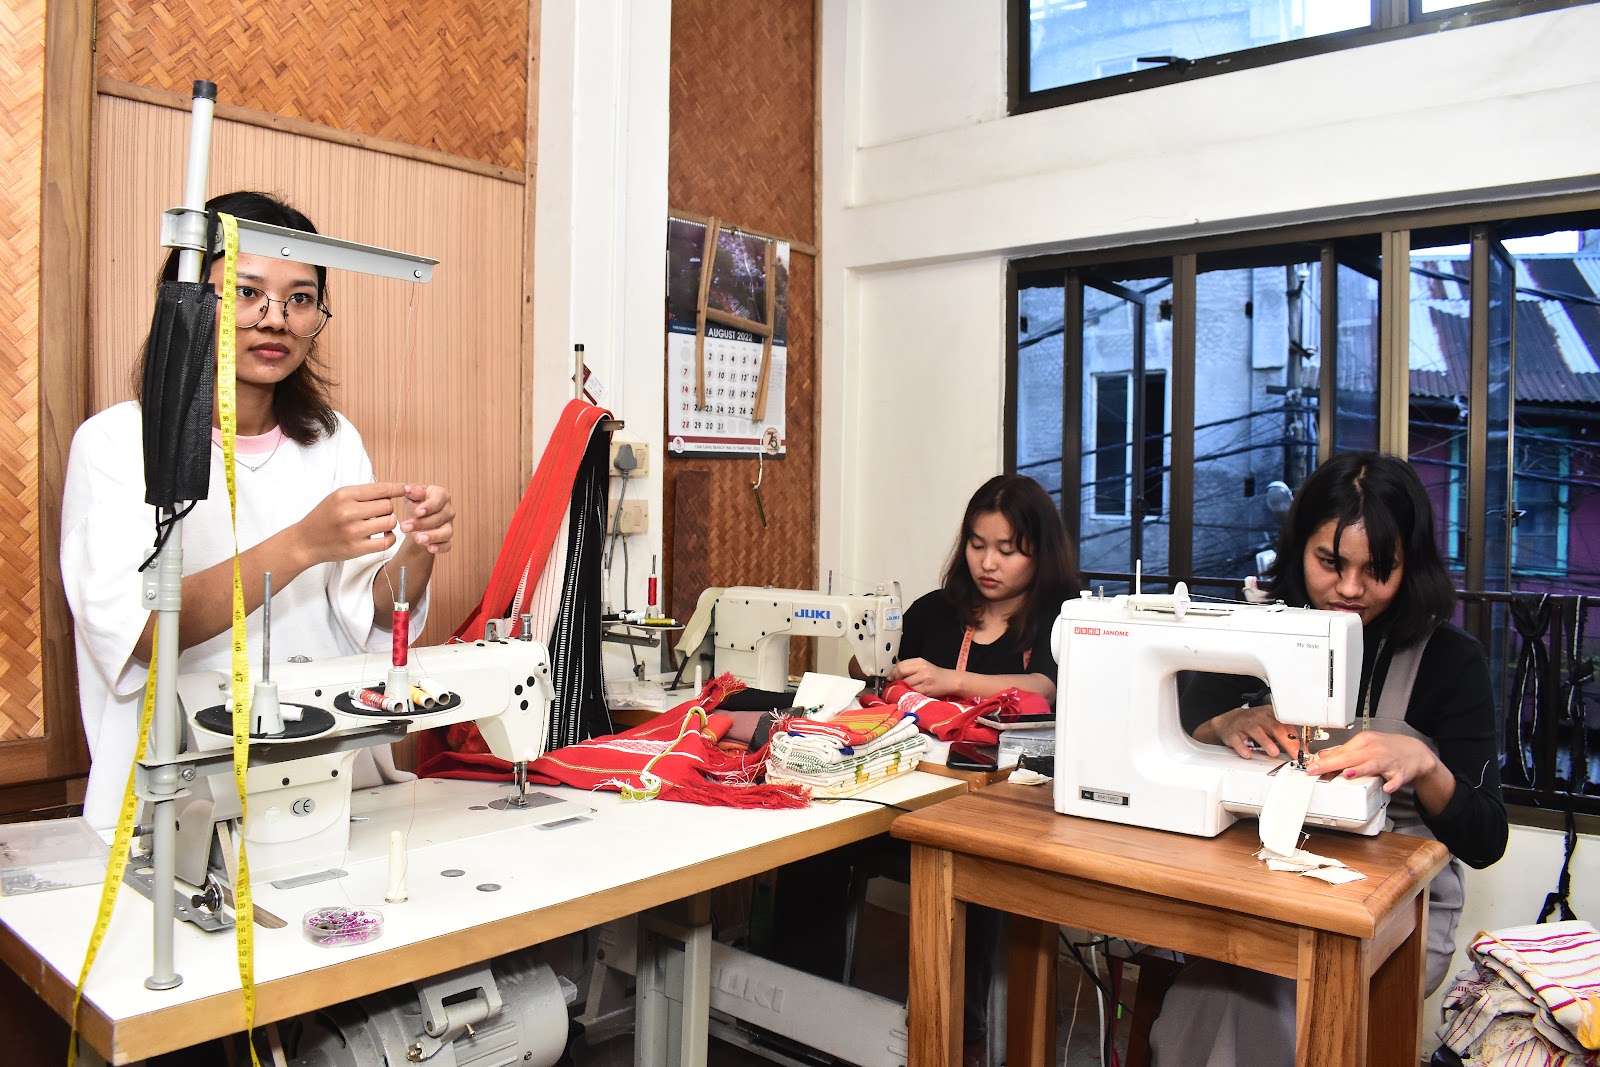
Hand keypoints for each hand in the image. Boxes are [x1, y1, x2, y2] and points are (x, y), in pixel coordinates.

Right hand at [295, 482, 404, 564]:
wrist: (305, 541)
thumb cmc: (324, 517)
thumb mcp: (337, 498)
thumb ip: (361, 494)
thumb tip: (391, 490)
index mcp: (344, 495)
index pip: (380, 489)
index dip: (397, 488)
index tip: (408, 488)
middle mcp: (349, 512)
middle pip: (387, 505)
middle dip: (387, 508)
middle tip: (377, 513)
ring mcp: (353, 531)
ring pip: (390, 522)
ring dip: (389, 522)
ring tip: (378, 524)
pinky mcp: (357, 549)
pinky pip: (387, 542)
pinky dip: (390, 538)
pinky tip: (384, 535)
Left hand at [396, 483, 453, 553]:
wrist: (418, 515)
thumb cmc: (417, 501)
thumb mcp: (411, 494)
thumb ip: (411, 491)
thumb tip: (409, 489)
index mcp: (442, 495)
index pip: (438, 500)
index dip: (429, 507)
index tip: (417, 512)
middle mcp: (448, 510)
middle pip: (440, 518)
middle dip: (422, 523)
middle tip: (405, 527)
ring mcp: (449, 525)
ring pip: (446, 532)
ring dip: (432, 536)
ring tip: (417, 538)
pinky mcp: (447, 538)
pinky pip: (447, 545)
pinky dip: (440, 547)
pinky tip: (429, 548)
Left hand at [888, 657, 958, 697]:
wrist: (950, 681)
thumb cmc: (935, 675)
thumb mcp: (922, 667)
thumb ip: (909, 668)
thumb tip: (892, 675)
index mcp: (920, 661)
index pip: (900, 665)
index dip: (893, 673)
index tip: (891, 678)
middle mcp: (922, 668)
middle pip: (901, 672)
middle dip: (895, 680)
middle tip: (894, 685)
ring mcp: (925, 679)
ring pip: (905, 683)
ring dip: (901, 687)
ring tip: (902, 689)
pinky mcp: (926, 689)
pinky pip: (912, 691)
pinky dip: (908, 693)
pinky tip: (910, 693)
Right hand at [1196, 704, 1301, 760]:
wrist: (1228, 721)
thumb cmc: (1253, 724)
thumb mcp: (1269, 724)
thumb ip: (1284, 734)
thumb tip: (1300, 748)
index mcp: (1269, 713)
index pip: (1285, 723)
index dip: (1295, 737)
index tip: (1302, 749)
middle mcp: (1257, 717)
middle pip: (1273, 727)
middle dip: (1285, 741)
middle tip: (1293, 753)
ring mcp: (1244, 724)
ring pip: (1256, 731)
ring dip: (1266, 742)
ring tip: (1274, 753)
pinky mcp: (1232, 734)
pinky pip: (1238, 740)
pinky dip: (1242, 747)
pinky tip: (1248, 754)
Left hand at [1306, 731, 1450, 804]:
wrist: (1416, 752)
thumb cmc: (1387, 748)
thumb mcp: (1364, 745)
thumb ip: (1344, 751)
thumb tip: (1322, 756)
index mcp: (1364, 742)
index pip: (1342, 750)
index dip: (1326, 759)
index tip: (1311, 766)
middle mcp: (1375, 750)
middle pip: (1352, 757)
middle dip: (1333, 764)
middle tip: (1317, 770)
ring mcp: (1388, 762)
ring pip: (1372, 765)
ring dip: (1360, 770)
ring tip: (1347, 774)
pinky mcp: (1401, 773)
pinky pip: (1396, 780)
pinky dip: (1392, 783)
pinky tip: (1387, 788)